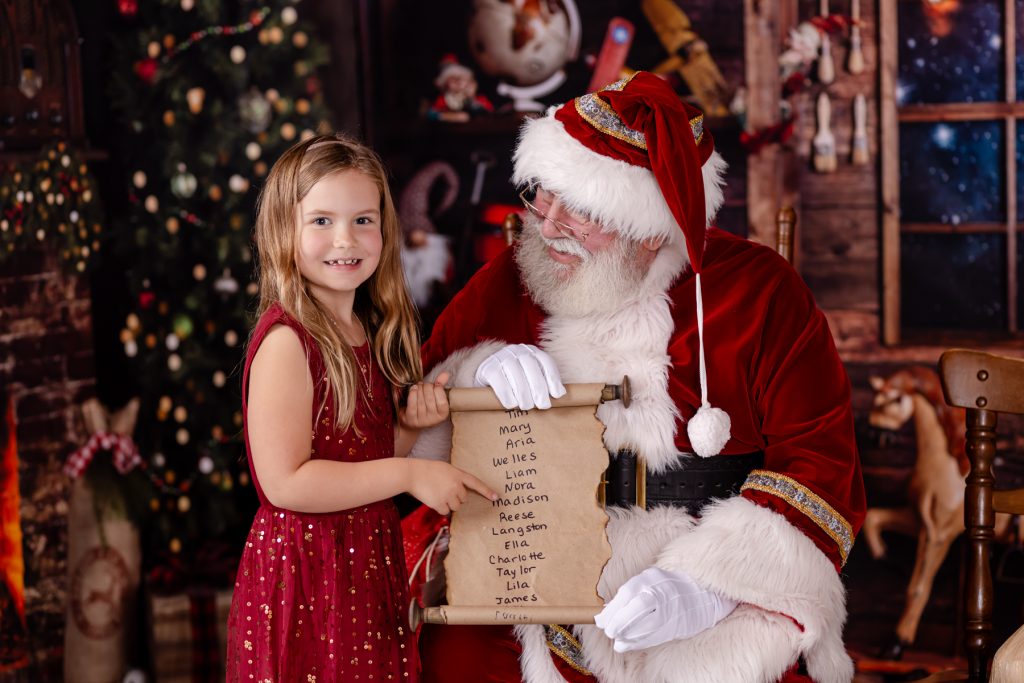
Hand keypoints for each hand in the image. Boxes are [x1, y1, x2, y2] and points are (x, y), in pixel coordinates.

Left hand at [400, 372, 450, 429]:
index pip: (442, 399)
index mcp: (443, 414)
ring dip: (419, 389)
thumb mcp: (435, 397)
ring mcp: (422, 421)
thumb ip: (441, 385)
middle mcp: (433, 419)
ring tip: (418, 387)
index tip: (435, 384)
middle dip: (426, 387)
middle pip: (430, 398)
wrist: (412, 421)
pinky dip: (412, 393)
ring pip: (421, 399)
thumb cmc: (426, 406)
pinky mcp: (411, 419)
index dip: (438, 388)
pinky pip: (412, 404)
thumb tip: (445, 374)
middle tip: (424, 385)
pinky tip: (413, 389)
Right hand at [407, 459, 497, 515]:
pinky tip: (432, 499)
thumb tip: (459, 492)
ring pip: (455, 507)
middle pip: (463, 499)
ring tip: (437, 493)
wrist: (412, 473)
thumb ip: (454, 478)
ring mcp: (449, 495)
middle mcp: (456, 485)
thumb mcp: (445, 468)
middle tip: (443, 490)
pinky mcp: (440, 503)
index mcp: (458, 474)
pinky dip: (439, 508)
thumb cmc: (427, 469)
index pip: (476, 483)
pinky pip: (445, 511)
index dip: (486, 491)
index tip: (496, 497)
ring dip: (448, 503)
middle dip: (456, 497)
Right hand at [473, 344, 565, 409]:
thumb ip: (544, 382)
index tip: (557, 395)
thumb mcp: (529, 377)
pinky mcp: (488, 367)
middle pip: (532, 368)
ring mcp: (501, 357)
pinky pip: (499, 381)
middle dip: (539, 389)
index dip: (553, 378)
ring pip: (516, 375)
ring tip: (527, 407)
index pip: (545, 362)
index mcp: (531, 352)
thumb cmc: (512, 379)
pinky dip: (507, 395)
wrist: (484, 373)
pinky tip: (511, 404)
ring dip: (523, 394)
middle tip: (543, 406)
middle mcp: (517, 351)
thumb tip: (561, 394)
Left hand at [594, 567, 736, 651]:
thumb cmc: (666, 589)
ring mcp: (673, 607)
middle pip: (639, 606)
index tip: (600, 621)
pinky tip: (626, 645)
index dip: (612, 609)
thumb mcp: (647, 584)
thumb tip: (603, 616)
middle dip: (620, 621)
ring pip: (649, 623)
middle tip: (609, 632)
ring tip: (617, 640)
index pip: (628, 592)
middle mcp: (663, 590)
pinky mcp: (678, 623)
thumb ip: (628, 597)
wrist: (700, 593)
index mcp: (651, 577)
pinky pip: (656, 635)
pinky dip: (638, 643)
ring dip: (629, 635)